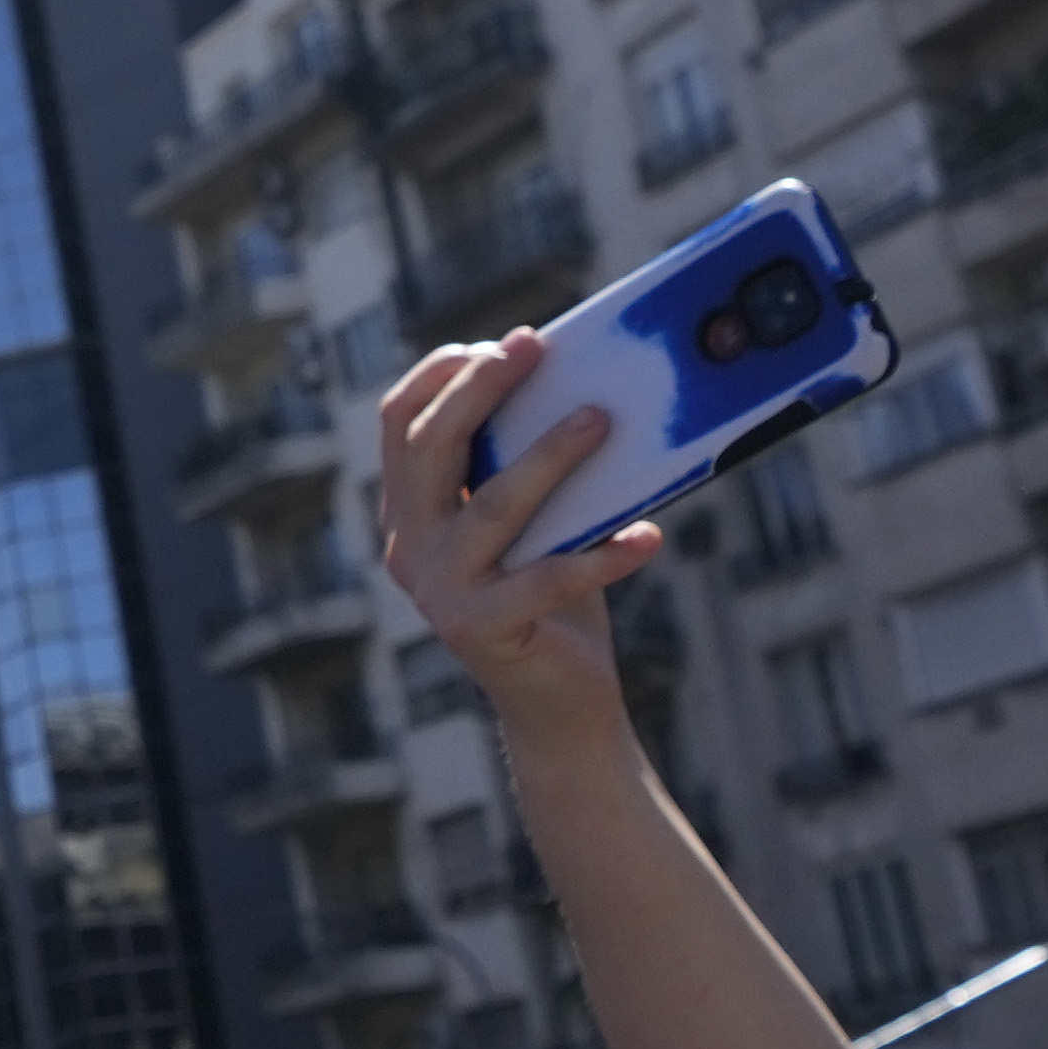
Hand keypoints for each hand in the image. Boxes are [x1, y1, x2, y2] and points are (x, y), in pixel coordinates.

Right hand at [367, 340, 644, 716]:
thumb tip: (577, 389)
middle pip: (432, 447)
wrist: (558, 705)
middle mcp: (411, 548)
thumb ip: (524, 472)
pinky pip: (549, 577)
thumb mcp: (531, 525)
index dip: (442, 374)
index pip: (399, 423)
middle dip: (481, 387)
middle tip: (534, 348)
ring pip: (494, 505)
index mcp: (411, 514)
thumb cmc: (554, 601)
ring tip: (600, 420)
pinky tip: (649, 537)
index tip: (500, 343)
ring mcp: (440, 591)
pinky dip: (604, 555)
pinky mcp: (483, 628)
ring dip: (550, 455)